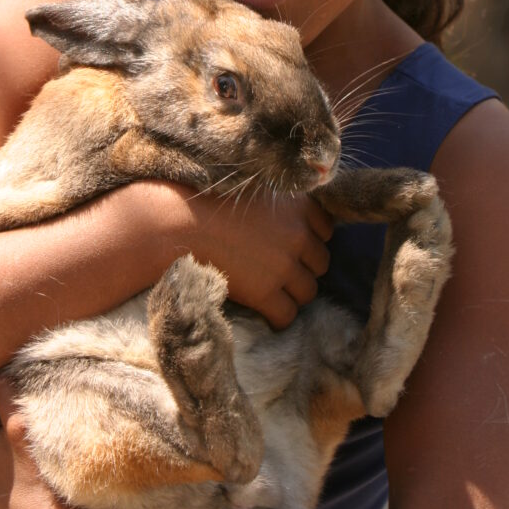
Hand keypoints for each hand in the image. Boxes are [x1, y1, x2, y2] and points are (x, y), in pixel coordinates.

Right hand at [184, 189, 332, 327]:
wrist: (182, 223)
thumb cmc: (214, 202)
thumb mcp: (258, 191)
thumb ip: (284, 205)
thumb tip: (303, 225)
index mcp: (298, 205)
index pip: (327, 230)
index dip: (310, 239)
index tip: (293, 244)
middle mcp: (297, 234)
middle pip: (320, 262)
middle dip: (303, 267)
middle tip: (280, 268)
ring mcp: (283, 265)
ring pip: (308, 291)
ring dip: (293, 292)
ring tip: (272, 289)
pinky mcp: (265, 293)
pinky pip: (287, 315)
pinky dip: (278, 316)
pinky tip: (264, 310)